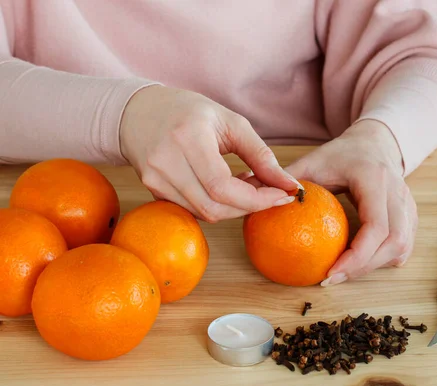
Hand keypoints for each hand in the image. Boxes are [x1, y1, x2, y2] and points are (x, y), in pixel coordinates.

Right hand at [119, 85, 300, 221]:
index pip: (222, 187)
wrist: (138, 112)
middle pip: (214, 207)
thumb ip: (261, 155)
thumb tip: (289, 185)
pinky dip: (217, 205)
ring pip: (204, 213)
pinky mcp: (152, 190)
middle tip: (269, 191)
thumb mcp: (231, 122)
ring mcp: (155, 179)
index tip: (283, 195)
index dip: (257, 199)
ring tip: (248, 185)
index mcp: (188, 138)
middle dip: (249, 206)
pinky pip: (193, 210)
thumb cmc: (189, 112)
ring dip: (235, 207)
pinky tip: (226, 188)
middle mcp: (166, 161)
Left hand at [284, 120, 417, 285]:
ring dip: (375, 266)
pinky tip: (361, 264)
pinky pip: (404, 245)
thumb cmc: (341, 154)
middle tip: (331, 278)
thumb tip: (253, 197)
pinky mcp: (411, 214)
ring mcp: (408, 204)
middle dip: (364, 268)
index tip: (329, 273)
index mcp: (374, 179)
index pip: (376, 226)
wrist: (375, 142)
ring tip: (343, 273)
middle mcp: (397, 192)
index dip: (356, 257)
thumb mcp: (313, 160)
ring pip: (403, 247)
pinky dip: (384, 259)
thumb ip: (286, 178)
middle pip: (394, 242)